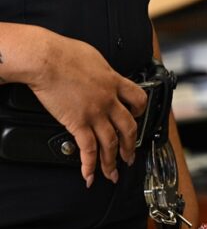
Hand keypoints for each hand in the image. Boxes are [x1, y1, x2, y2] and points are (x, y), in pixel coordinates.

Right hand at [27, 31, 145, 186]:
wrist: (46, 59)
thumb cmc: (64, 53)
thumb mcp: (95, 57)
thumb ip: (103, 71)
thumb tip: (102, 74)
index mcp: (115, 82)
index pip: (138, 99)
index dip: (140, 111)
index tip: (138, 118)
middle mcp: (109, 100)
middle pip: (129, 128)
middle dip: (131, 146)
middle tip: (130, 157)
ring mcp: (95, 114)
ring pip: (111, 143)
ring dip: (113, 161)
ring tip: (113, 173)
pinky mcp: (78, 123)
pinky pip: (88, 148)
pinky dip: (90, 164)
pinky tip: (90, 175)